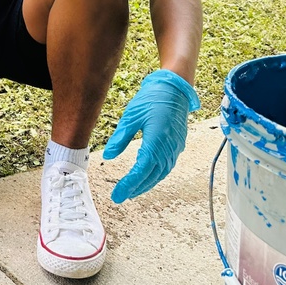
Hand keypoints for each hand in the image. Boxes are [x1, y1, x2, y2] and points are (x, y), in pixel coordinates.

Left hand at [103, 68, 200, 201]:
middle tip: (120, 197)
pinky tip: (146, 176)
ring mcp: (175, 148)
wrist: (175, 88)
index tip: (117, 195)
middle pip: (151, 176)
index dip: (129, 185)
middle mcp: (168, 148)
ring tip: (131, 191)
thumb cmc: (152, 98)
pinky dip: (155, 175)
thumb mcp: (131, 116)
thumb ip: (120, 138)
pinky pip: (166, 166)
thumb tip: (108, 156)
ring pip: (160, 173)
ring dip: (146, 184)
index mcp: (156, 141)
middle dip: (135, 188)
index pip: (141, 170)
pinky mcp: (177, 146)